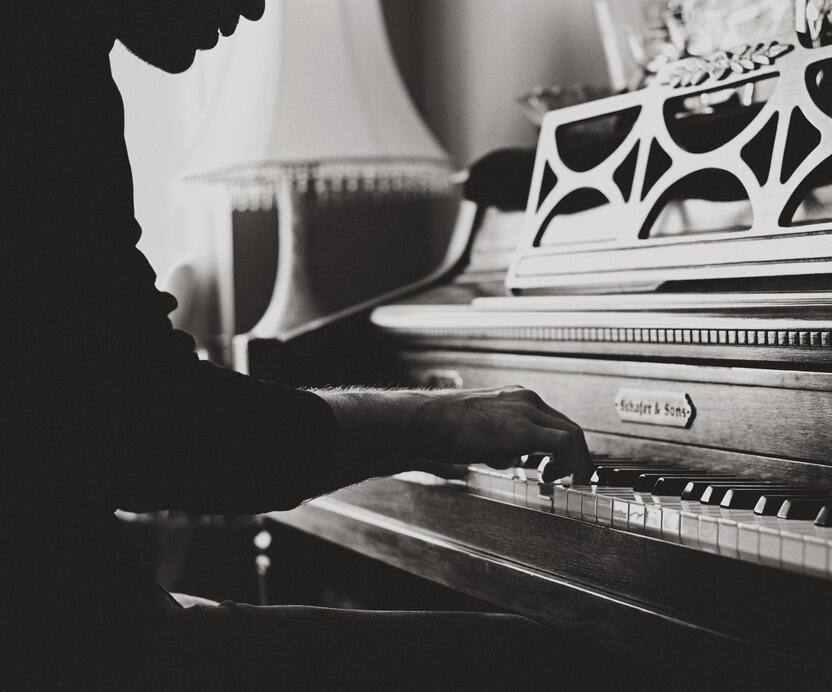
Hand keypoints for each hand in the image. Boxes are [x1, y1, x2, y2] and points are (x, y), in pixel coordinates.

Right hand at [405, 386, 592, 483]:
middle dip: (578, 456)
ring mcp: (525, 411)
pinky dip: (567, 463)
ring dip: (576, 462)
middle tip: (577, 479)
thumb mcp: (479, 434)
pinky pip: (564, 444)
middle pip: (569, 427)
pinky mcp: (523, 429)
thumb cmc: (440, 429)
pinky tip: (549, 478)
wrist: (421, 421)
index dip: (563, 447)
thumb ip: (499, 444)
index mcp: (514, 398)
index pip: (553, 421)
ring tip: (568, 483)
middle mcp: (524, 400)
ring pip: (573, 434)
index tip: (563, 466)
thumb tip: (509, 460)